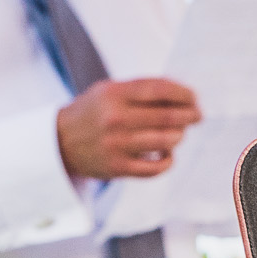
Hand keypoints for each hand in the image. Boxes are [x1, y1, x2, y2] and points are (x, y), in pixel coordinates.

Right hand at [56, 78, 201, 180]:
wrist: (59, 141)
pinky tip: (168, 154)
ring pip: (165, 141)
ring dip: (179, 136)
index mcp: (114, 94)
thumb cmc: (92, 112)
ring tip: (180, 134)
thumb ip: (140, 90)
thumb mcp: (108, 90)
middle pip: (167, 116)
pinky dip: (168, 161)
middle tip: (197, 116)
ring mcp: (117, 145)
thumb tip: (181, 95)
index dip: (183, 93)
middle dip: (189, 115)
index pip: (159, 90)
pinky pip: (155, 168)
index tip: (194, 97)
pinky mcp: (117, 167)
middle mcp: (116, 118)